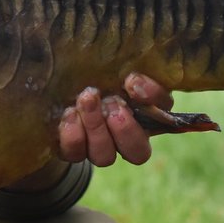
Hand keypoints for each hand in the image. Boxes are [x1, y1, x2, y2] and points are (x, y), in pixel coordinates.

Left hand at [56, 73, 172, 166]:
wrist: (60, 81)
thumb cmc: (94, 70)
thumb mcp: (114, 65)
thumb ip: (131, 68)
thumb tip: (134, 81)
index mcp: (146, 115)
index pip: (163, 116)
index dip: (151, 100)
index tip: (131, 82)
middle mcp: (125, 139)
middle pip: (137, 152)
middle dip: (125, 128)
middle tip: (110, 102)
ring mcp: (99, 148)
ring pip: (105, 157)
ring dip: (96, 128)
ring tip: (86, 100)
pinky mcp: (74, 151)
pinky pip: (75, 154)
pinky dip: (73, 135)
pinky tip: (70, 113)